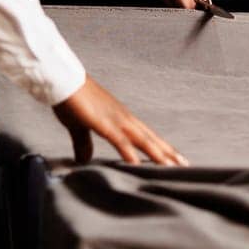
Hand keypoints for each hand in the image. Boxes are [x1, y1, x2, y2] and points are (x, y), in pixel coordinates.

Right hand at [52, 77, 187, 165]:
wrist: (62, 80)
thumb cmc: (71, 100)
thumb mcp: (79, 126)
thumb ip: (83, 144)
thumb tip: (84, 160)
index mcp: (121, 119)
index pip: (146, 136)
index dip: (161, 148)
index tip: (175, 159)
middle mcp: (124, 118)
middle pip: (151, 138)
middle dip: (168, 153)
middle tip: (186, 167)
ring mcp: (115, 119)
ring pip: (142, 139)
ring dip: (158, 154)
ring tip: (172, 168)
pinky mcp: (102, 122)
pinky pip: (119, 139)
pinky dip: (129, 152)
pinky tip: (137, 164)